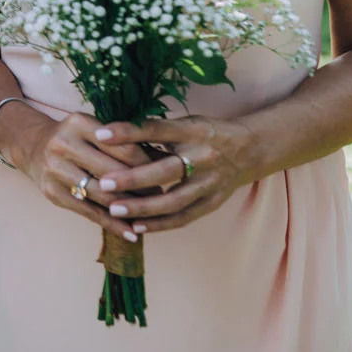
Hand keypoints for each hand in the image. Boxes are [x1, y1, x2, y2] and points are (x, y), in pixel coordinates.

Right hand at [10, 108, 152, 241]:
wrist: (31, 146)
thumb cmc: (75, 138)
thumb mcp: (94, 130)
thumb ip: (124, 142)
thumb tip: (165, 160)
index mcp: (79, 123)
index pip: (123, 146)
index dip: (147, 163)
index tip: (164, 173)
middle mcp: (64, 144)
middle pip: (113, 171)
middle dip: (141, 187)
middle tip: (161, 196)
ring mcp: (55, 169)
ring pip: (102, 195)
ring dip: (130, 208)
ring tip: (149, 214)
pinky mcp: (52, 192)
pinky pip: (89, 213)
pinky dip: (113, 224)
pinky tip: (131, 233)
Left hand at [88, 115, 259, 234]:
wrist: (250, 149)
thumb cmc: (206, 133)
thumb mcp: (184, 123)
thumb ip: (154, 132)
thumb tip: (112, 135)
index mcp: (193, 131)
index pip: (156, 130)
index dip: (128, 132)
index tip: (100, 134)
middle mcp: (204, 157)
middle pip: (166, 171)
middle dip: (133, 179)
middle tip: (104, 184)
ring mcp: (210, 183)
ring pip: (174, 200)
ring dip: (143, 208)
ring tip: (114, 210)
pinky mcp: (213, 202)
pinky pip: (183, 217)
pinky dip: (159, 224)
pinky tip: (136, 227)